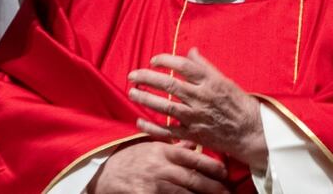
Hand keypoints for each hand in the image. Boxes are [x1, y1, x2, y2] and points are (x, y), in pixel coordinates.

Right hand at [87, 140, 227, 193]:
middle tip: (229, 193)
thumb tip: (193, 143)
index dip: (211, 166)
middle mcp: (160, 168)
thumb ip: (173, 147)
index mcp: (162, 152)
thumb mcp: (151, 146)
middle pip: (193, 179)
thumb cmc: (129, 158)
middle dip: (214, 188)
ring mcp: (153, 185)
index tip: (226, 173)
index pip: (192, 158)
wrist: (103, 173)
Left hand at [128, 48, 266, 171]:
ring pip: (166, 107)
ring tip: (132, 93)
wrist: (251, 132)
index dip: (166, 61)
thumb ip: (205, 66)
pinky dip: (153, 126)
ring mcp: (196, 117)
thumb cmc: (238, 104)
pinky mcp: (194, 134)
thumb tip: (191, 50)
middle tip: (132, 75)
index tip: (153, 60)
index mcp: (210, 82)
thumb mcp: (224, 80)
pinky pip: (169, 131)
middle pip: (170, 85)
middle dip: (148, 78)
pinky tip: (139, 121)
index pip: (184, 66)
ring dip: (146, 99)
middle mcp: (202, 98)